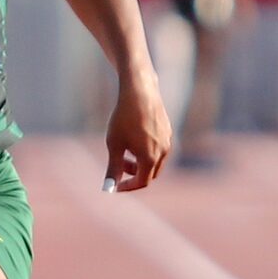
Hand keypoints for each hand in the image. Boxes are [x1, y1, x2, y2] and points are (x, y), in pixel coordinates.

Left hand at [103, 77, 172, 192]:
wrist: (139, 91)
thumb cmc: (124, 118)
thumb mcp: (114, 144)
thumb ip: (113, 168)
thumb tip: (109, 187)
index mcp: (150, 158)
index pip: (142, 182)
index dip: (127, 186)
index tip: (116, 185)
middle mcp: (163, 152)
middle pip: (150, 174)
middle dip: (134, 174)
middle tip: (119, 163)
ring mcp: (168, 141)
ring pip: (156, 161)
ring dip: (141, 163)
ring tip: (126, 149)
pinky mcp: (168, 131)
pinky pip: (159, 148)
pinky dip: (147, 151)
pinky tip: (135, 137)